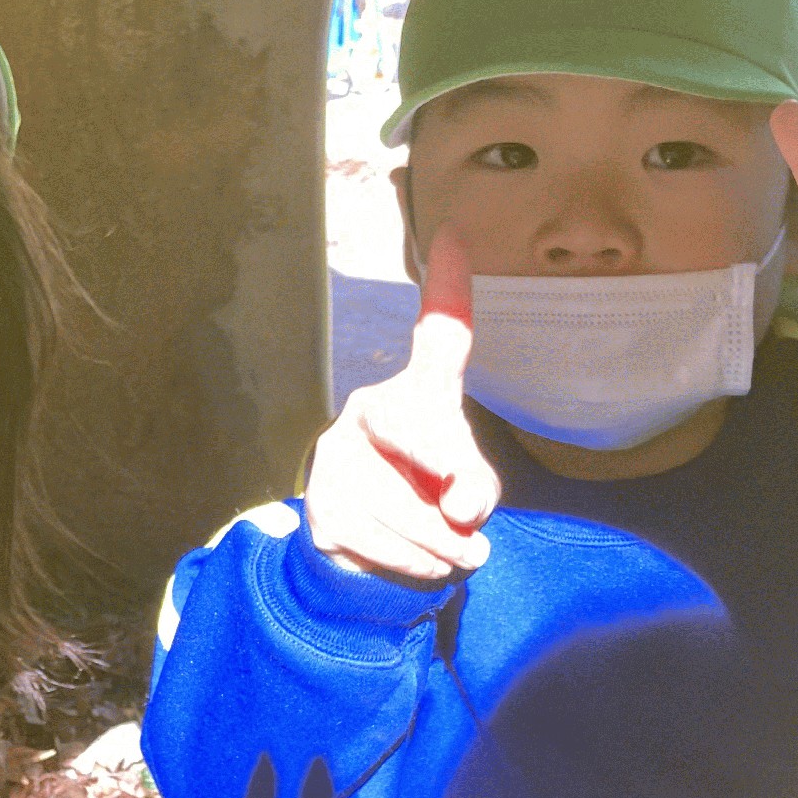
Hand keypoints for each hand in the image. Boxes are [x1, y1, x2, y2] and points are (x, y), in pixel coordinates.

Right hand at [304, 229, 500, 580]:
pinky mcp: (323, 507)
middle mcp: (369, 411)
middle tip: (466, 512)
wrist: (364, 558)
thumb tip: (458, 508)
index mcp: (413, 394)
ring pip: (415, 507)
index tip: (455, 232)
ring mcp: (338, 457)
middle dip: (451, 470)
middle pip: (421, 426)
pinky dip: (417, 566)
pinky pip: (390, 543)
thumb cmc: (427, 502)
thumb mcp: (466, 489)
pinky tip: (414, 560)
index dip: (450, 287)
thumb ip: (475, 483)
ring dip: (447, 545)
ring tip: (446, 548)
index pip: (440, 338)